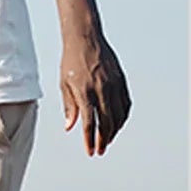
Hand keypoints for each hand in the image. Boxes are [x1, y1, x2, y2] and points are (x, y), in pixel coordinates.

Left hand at [60, 31, 130, 155]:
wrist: (86, 38)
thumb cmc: (71, 61)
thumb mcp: (64, 84)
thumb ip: (69, 107)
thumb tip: (70, 127)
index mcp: (84, 92)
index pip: (89, 123)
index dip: (90, 140)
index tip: (90, 151)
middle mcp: (101, 90)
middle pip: (106, 122)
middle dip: (103, 140)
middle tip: (100, 150)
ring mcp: (113, 85)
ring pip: (119, 115)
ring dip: (114, 131)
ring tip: (107, 140)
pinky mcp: (121, 80)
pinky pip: (126, 104)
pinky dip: (123, 117)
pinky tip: (118, 123)